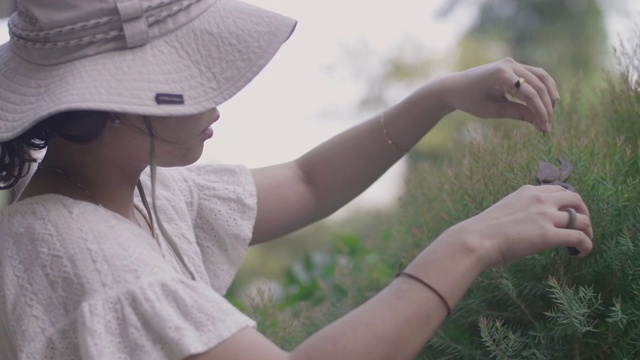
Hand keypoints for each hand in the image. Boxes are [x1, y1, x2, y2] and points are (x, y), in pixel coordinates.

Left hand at [437, 58, 559, 131]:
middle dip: (547, 107)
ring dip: (550, 95)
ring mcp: (513, 63)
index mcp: (501, 75)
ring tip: (550, 114)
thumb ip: (518, 114)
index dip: (541, 112)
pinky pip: (536, 74)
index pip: (530, 94)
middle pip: (539, 85)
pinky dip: (544, 88)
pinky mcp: (514, 66)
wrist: (455, 87)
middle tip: (548, 126)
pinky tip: (547, 102)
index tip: (545, 128)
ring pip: (542, 76)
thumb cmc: (470, 100)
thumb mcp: (493, 111)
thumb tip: (540, 123)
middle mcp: (510, 65)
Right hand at [449, 185, 592, 267]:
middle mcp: (540, 200)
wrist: (476, 239)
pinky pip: (579, 237)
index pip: (557, 189)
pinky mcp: (549, 236)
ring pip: (582, 219)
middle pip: (575, 199)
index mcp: (527, 191)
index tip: (567, 213)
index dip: (567, 201)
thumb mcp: (502, 212)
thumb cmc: (481, 231)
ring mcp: (545, 216)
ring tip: (584, 243)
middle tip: (582, 225)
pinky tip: (581, 254)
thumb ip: (517, 213)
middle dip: (583, 211)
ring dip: (588, 231)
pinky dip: (586, 245)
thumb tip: (519, 228)